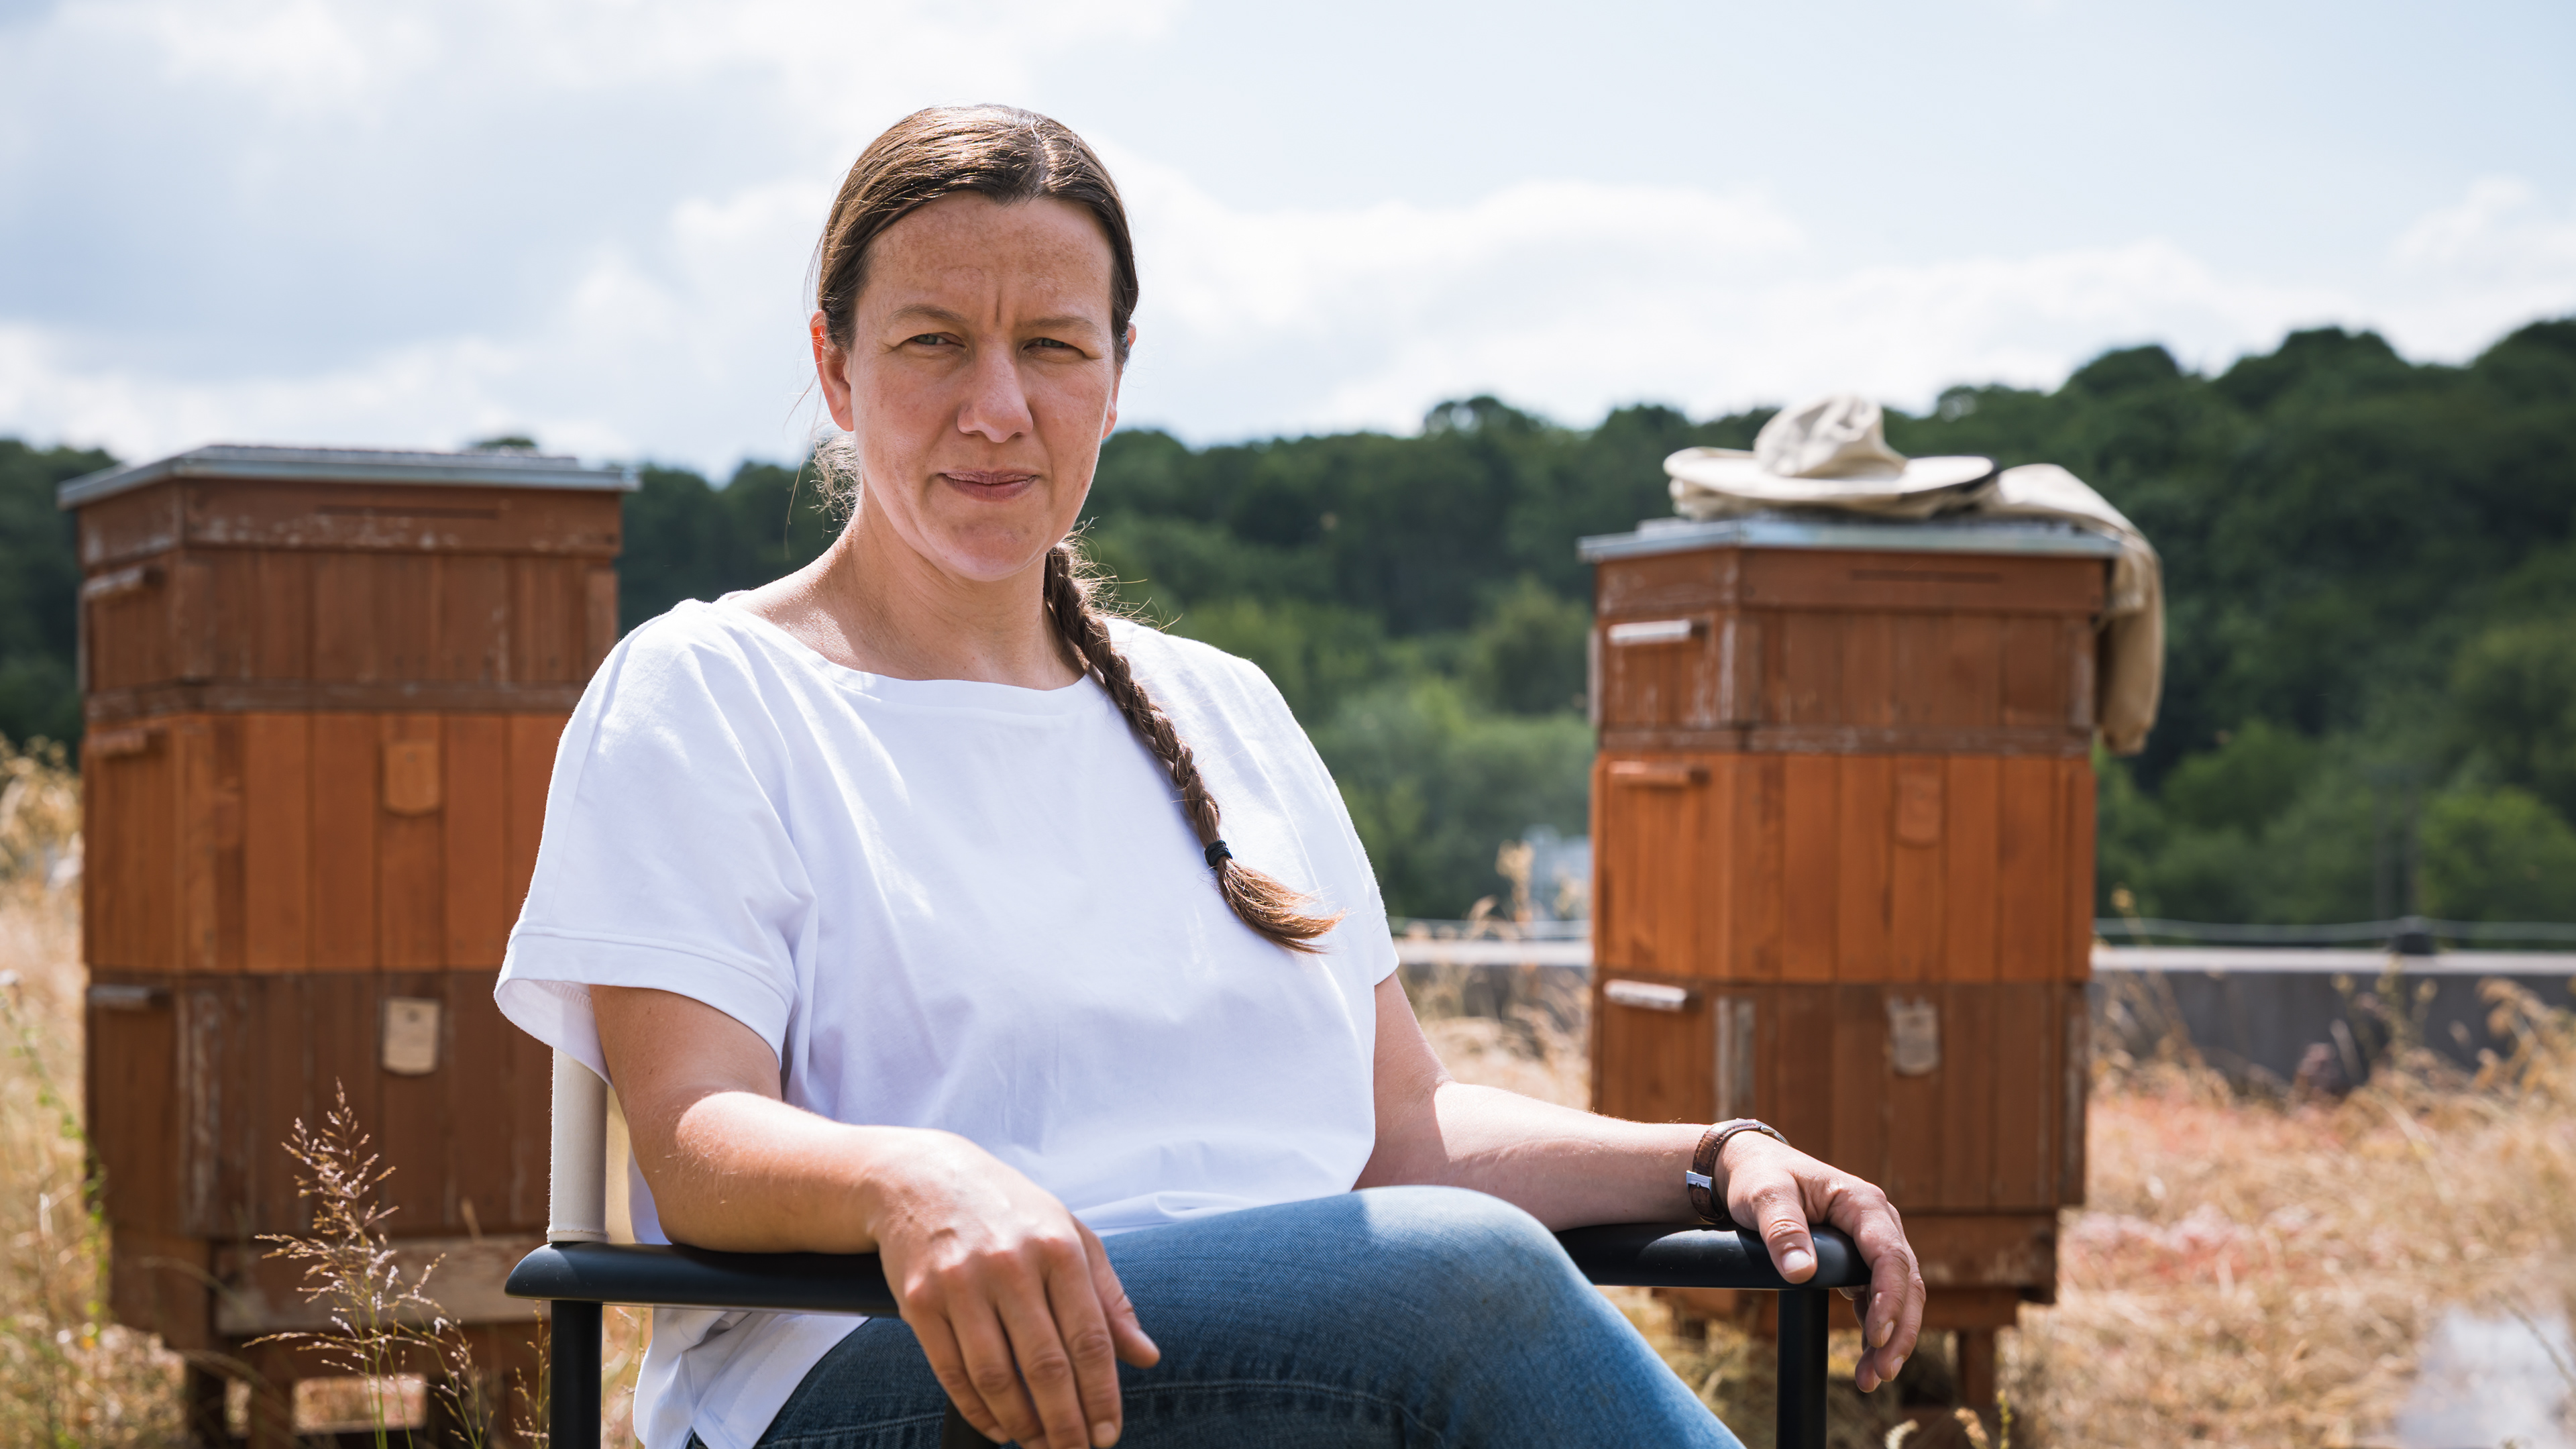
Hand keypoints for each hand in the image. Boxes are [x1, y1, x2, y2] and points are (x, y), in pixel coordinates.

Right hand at [867, 1135, 1161, 1447]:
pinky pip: (952, 1372)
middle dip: (1066, 1424)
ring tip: (1040, 1444)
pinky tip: (999, 1426)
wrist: (921, 1179)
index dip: (1103, 1396)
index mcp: (1058, 1248)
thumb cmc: (1008, 1211)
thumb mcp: (1071, 1236)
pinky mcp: (920, 1302)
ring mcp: (961, 1283)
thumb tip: (1146, 1356)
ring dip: (1022, 1424)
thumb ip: (1110, 1299)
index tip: (1108, 1434)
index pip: (1090, 1338)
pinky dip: (977, 1410)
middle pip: (1046, 1366)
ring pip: (996, 1377)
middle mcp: (1010, 1265)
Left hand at [1719, 1134, 1923, 1392]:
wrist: (1747, 1170)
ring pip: (1899, 1296)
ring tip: (1872, 1378)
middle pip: (1906, 1282)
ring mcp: (1871, 1244)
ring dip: (1892, 1338)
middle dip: (1899, 1330)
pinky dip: (1877, 1330)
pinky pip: (1877, 1300)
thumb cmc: (1758, 1176)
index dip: (1889, 1298)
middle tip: (1880, 1374)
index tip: (1877, 1336)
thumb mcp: (1763, 1196)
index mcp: (1862, 1203)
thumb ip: (1782, 1230)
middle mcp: (1877, 1223)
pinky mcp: (1859, 1262)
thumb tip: (1802, 1273)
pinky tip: (1868, 1360)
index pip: (1890, 1255)